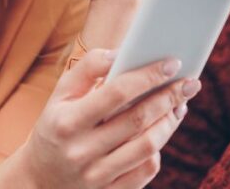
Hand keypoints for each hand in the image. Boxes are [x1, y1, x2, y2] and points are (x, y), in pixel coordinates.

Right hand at [14, 49, 200, 188]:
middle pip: (138, 119)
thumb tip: (122, 52)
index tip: (173, 63)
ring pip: (148, 146)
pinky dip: (158, 149)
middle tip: (190, 83)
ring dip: (170, 122)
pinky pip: (145, 170)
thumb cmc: (57, 124)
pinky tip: (161, 132)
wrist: (39, 178)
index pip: (116, 92)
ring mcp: (95, 176)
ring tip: (180, 105)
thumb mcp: (60, 94)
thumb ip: (88, 67)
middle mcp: (81, 150)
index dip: (148, 76)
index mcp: (68, 121)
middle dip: (169, 97)